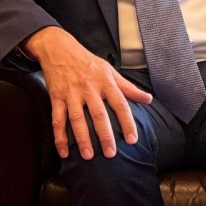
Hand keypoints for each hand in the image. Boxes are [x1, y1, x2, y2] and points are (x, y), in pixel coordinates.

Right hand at [24, 26, 151, 159]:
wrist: (59, 49)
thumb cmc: (88, 61)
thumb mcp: (110, 71)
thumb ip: (129, 88)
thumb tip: (148, 99)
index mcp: (105, 82)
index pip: (120, 104)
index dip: (127, 122)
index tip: (132, 140)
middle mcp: (89, 88)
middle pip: (99, 114)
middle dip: (105, 135)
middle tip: (110, 153)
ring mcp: (71, 93)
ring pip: (77, 119)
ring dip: (82, 138)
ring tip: (88, 156)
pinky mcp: (56, 97)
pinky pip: (57, 119)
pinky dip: (59, 137)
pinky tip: (63, 151)